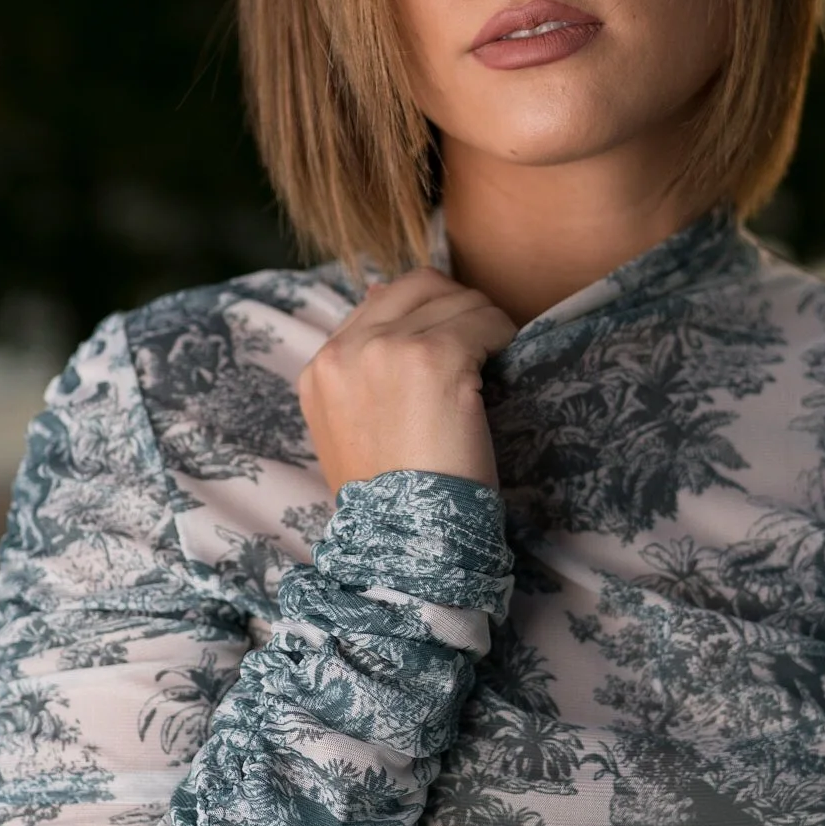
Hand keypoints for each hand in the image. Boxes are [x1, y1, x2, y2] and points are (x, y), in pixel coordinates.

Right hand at [299, 267, 514, 498]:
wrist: (406, 538)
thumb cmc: (389, 496)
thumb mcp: (352, 430)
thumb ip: (360, 368)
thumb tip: (378, 291)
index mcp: (319, 370)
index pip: (380, 302)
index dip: (426, 316)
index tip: (451, 342)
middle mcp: (345, 351)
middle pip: (417, 286)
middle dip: (456, 305)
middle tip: (480, 340)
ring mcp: (387, 350)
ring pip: (456, 299)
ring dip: (484, 322)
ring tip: (493, 357)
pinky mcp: (434, 358)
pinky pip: (485, 322)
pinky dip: (503, 335)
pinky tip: (505, 362)